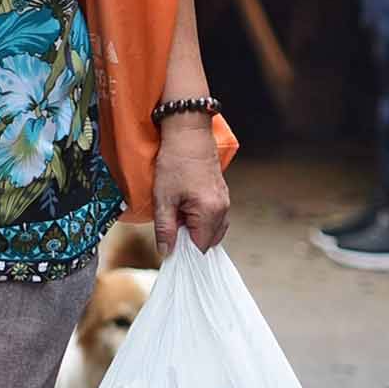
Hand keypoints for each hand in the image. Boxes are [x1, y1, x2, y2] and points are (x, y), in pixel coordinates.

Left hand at [153, 115, 230, 253]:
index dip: (184, 252)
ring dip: (194, 231)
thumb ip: (165, 229)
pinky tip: (185, 210)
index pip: (200, 248)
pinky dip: (201, 221)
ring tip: (176, 217)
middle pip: (208, 242)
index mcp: (210, 213)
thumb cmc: (174, 163)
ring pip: (212, 230)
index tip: (169, 248)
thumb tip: (166, 252)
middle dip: (189, 241)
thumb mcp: (163, 199)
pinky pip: (214, 218)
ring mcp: (225, 202)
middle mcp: (222, 210)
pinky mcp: (222, 195)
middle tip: (170, 230)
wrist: (188, 134)